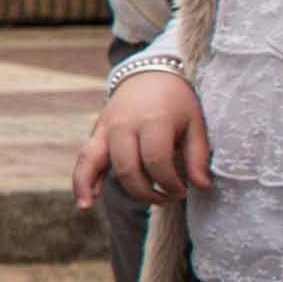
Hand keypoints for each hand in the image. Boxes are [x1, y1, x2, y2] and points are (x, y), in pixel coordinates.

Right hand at [81, 70, 212, 209]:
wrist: (149, 74)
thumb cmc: (177, 101)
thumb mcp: (195, 124)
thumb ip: (198, 156)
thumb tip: (201, 187)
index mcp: (153, 121)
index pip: (157, 162)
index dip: (170, 183)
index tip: (184, 190)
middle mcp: (124, 125)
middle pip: (127, 169)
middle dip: (145, 192)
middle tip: (166, 198)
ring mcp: (106, 128)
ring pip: (93, 162)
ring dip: (92, 187)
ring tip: (87, 207)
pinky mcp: (96, 132)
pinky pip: (84, 156)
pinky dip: (81, 177)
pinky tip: (85, 198)